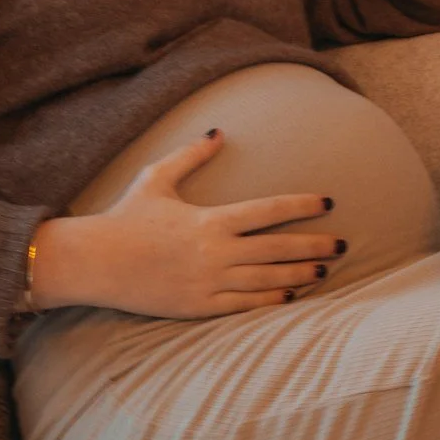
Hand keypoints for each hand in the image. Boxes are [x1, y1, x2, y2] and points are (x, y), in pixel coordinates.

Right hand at [29, 129, 344, 318]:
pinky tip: (292, 297)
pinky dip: (271, 301)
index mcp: (211, 219)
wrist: (96, 262)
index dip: (303, 206)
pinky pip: (244, 306)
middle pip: (278, 249)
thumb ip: (192, 156)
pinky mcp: (199, 307)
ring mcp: (209, 282)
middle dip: (314, 245)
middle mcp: (216, 252)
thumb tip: (219, 133)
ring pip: (267, 280)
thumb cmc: (126, 217)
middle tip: (343, 244)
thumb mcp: (158, 178)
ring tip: (325, 270)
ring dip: (299, 275)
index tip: (328, 203)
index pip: (270, 211)